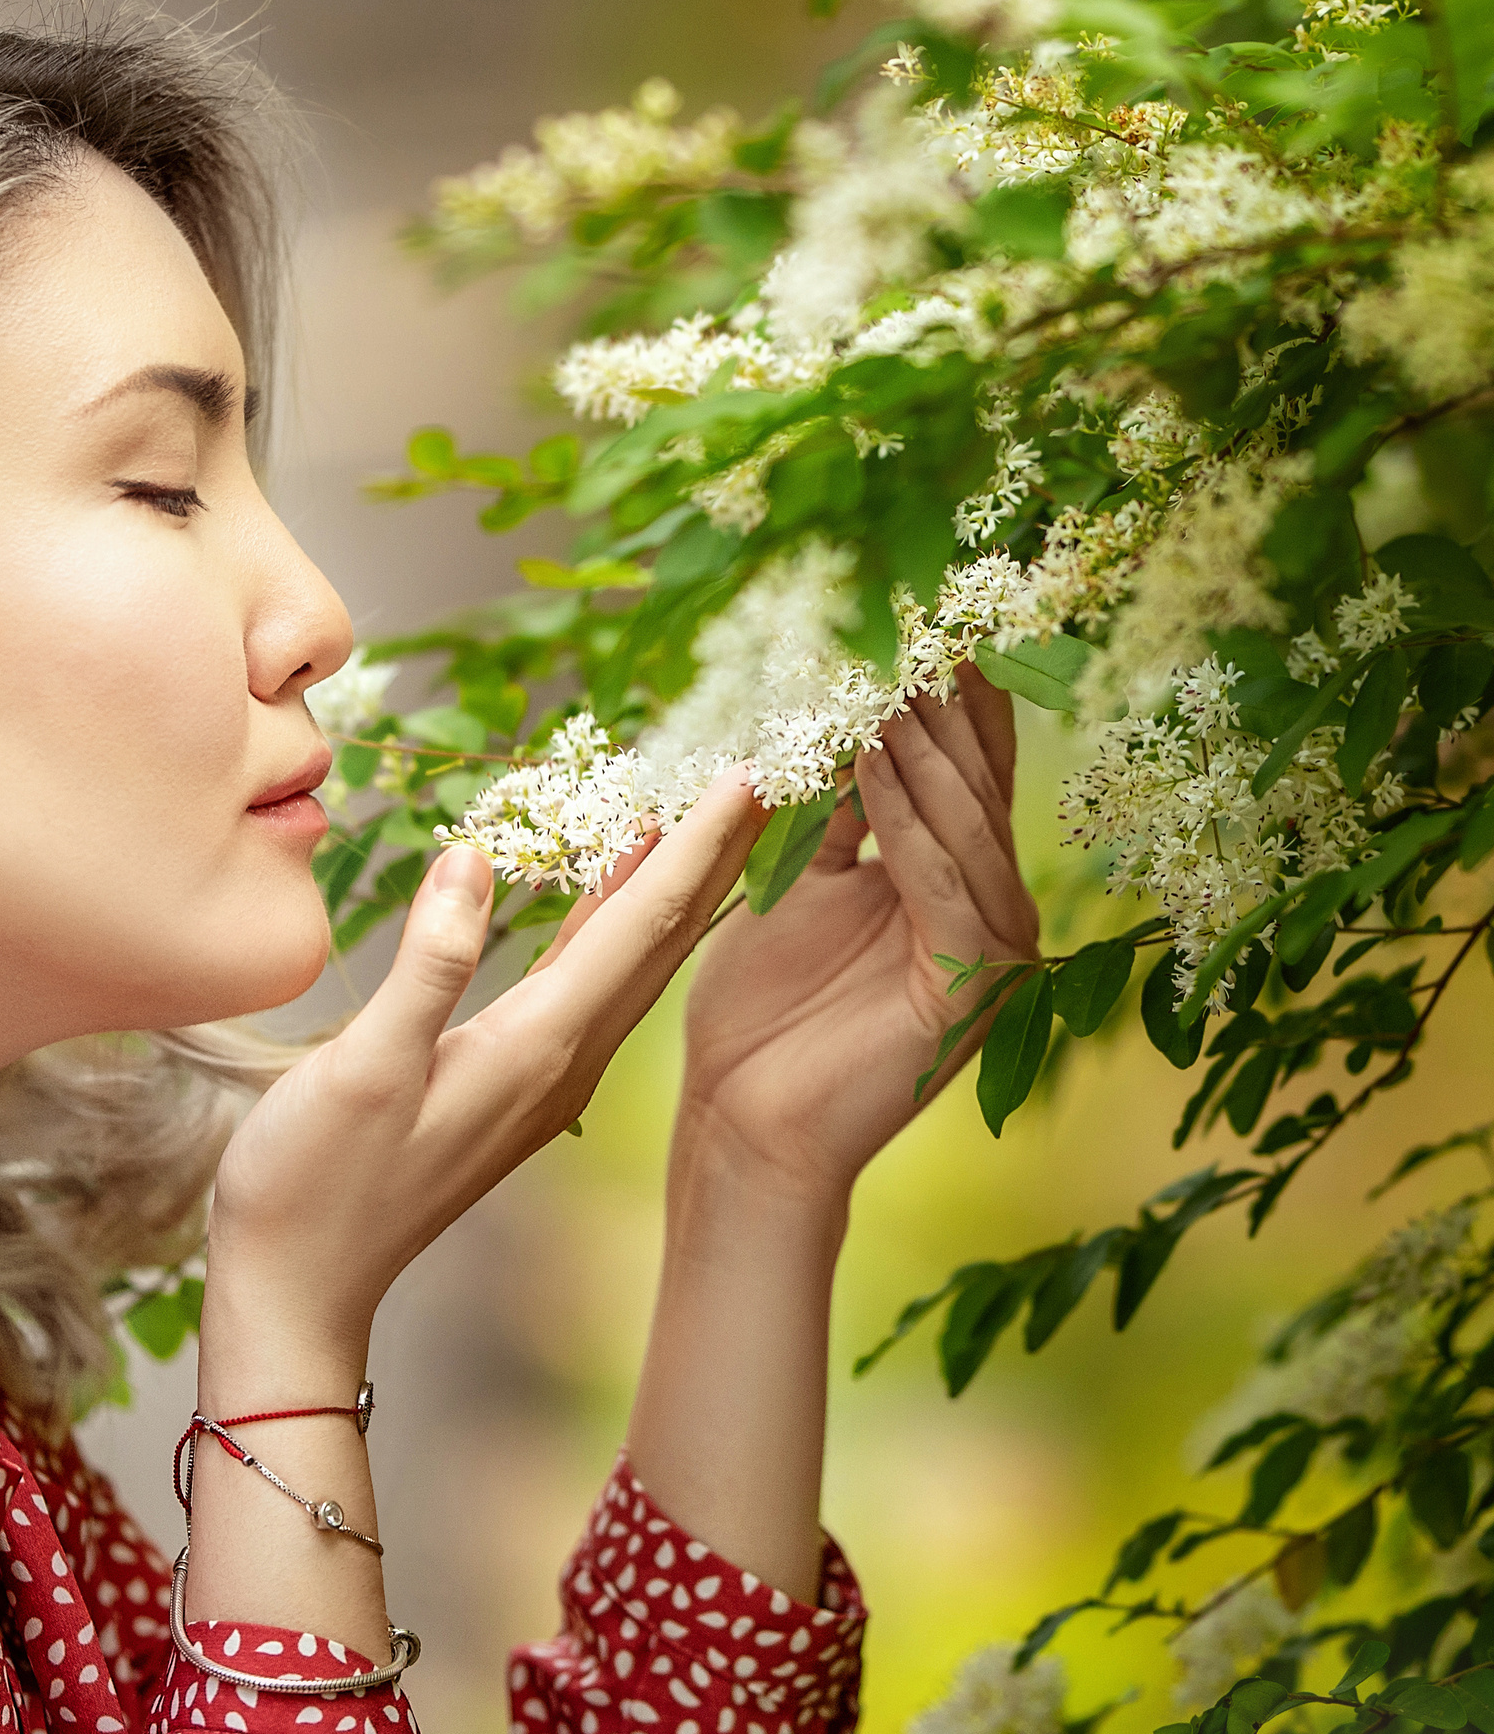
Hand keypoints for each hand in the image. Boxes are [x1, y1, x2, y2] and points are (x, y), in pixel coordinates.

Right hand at [204, 772, 766, 1380]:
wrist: (299, 1287)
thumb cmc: (313, 1184)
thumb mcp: (363, 1067)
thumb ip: (428, 964)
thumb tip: (475, 858)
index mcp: (538, 1046)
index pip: (642, 926)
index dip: (697, 846)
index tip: (749, 774)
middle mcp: (559, 1059)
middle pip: (662, 941)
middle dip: (716, 855)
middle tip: (763, 775)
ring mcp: (539, 1075)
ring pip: (633, 962)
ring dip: (674, 887)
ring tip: (707, 814)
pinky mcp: (510, 1080)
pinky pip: (587, 982)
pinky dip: (612, 924)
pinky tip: (612, 892)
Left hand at [676, 664, 1038, 1201]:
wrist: (743, 1122)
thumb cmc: (757, 1012)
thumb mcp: (787, 883)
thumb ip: (825, 810)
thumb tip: (832, 711)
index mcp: (947, 879)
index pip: (956, 768)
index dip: (941, 693)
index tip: (916, 611)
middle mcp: (987, 907)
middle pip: (975, 782)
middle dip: (943, 699)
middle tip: (919, 612)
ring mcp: (990, 950)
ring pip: (964, 823)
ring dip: (923, 744)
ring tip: (888, 670)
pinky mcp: (970, 989)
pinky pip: (942, 882)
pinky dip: (909, 818)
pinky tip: (878, 759)